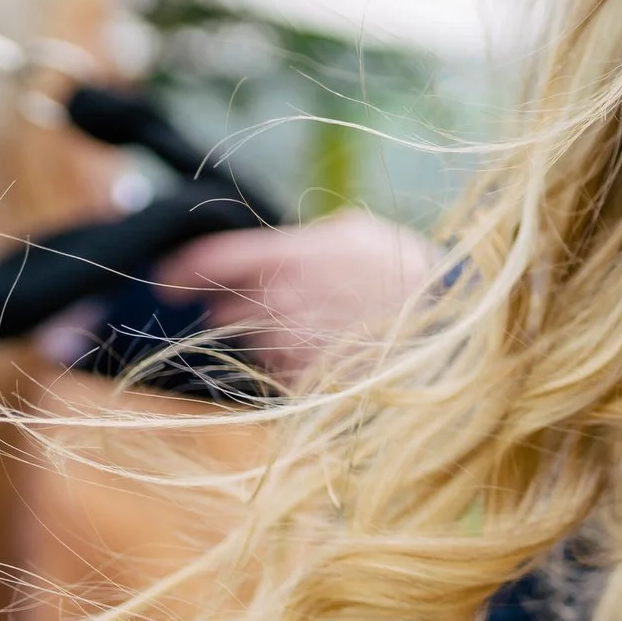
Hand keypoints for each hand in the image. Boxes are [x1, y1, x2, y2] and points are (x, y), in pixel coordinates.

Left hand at [154, 211, 439, 388]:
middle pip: (221, 309)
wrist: (453, 334)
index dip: (178, 273)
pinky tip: (334, 354)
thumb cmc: (411, 276)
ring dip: (272, 338)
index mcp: (286, 258)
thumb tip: (271, 250)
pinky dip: (296, 365)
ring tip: (324, 329)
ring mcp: (288, 349)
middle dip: (237, 307)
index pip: (203, 262)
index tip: (169, 284)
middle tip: (279, 304)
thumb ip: (302, 241)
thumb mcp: (359, 235)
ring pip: (252, 344)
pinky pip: (280, 373)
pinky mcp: (304, 385)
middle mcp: (276, 304)